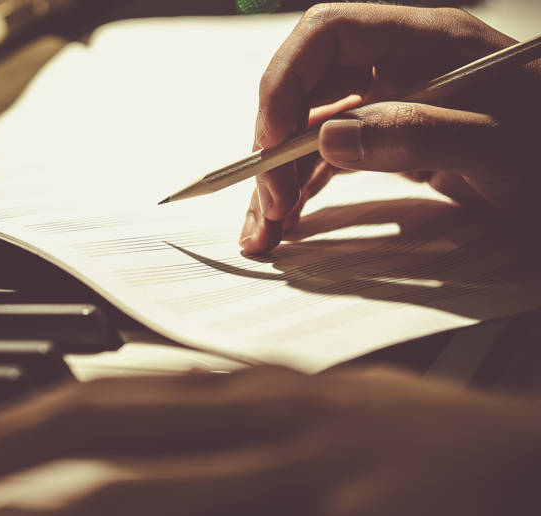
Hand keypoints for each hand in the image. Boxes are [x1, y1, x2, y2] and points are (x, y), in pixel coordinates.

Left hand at [0, 367, 540, 515]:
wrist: (536, 473)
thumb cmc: (427, 454)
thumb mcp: (314, 420)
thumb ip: (229, 437)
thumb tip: (148, 463)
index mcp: (248, 388)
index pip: (101, 393)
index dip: (13, 422)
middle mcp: (253, 416)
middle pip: (92, 421)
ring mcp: (289, 476)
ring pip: (129, 493)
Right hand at [240, 4, 540, 254]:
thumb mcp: (499, 147)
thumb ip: (415, 134)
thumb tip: (327, 139)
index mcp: (424, 41)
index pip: (326, 34)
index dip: (284, 82)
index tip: (271, 145)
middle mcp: (400, 64)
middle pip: (306, 88)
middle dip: (272, 147)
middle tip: (268, 209)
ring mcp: (394, 101)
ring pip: (310, 128)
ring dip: (279, 177)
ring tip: (263, 232)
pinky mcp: (394, 137)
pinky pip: (330, 155)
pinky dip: (303, 188)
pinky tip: (290, 221)